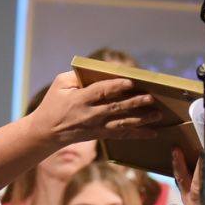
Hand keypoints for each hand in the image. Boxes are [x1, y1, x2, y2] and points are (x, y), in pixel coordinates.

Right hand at [29, 73, 163, 148]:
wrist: (46, 132)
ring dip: (142, 120)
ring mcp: (97, 127)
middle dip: (135, 103)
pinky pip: (122, 135)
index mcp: (80, 100)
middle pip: (116, 108)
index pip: (100, 92)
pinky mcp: (101, 135)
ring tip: (157, 114)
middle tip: (151, 98)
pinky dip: (138, 134)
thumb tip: (99, 69)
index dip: (116, 86)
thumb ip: (78, 76)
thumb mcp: (60, 84)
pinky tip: (153, 132)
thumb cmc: (53, 103)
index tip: (131, 82)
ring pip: (122, 124)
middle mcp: (90, 115)